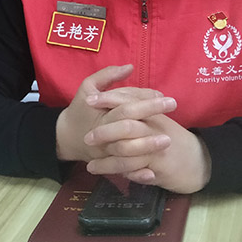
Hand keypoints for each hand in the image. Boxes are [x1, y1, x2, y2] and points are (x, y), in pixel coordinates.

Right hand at [55, 64, 172, 162]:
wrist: (66, 138)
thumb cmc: (79, 110)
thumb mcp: (88, 87)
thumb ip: (108, 76)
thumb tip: (130, 67)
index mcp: (102, 113)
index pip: (127, 105)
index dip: (146, 100)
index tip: (164, 96)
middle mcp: (105, 133)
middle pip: (130, 126)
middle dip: (152, 118)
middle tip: (174, 109)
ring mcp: (106, 152)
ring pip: (127, 152)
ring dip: (148, 148)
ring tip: (169, 141)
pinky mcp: (108, 165)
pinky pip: (124, 171)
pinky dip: (138, 174)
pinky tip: (153, 173)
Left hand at [84, 109, 211, 193]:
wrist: (198, 161)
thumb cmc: (172, 140)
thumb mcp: (157, 122)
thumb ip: (139, 109)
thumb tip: (117, 97)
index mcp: (153, 112)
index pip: (129, 100)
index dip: (109, 98)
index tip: (90, 100)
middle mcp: (155, 126)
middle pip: (127, 123)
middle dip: (105, 130)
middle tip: (87, 138)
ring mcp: (157, 146)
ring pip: (128, 150)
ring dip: (107, 160)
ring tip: (89, 166)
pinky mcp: (159, 165)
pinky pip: (135, 169)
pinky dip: (120, 173)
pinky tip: (108, 178)